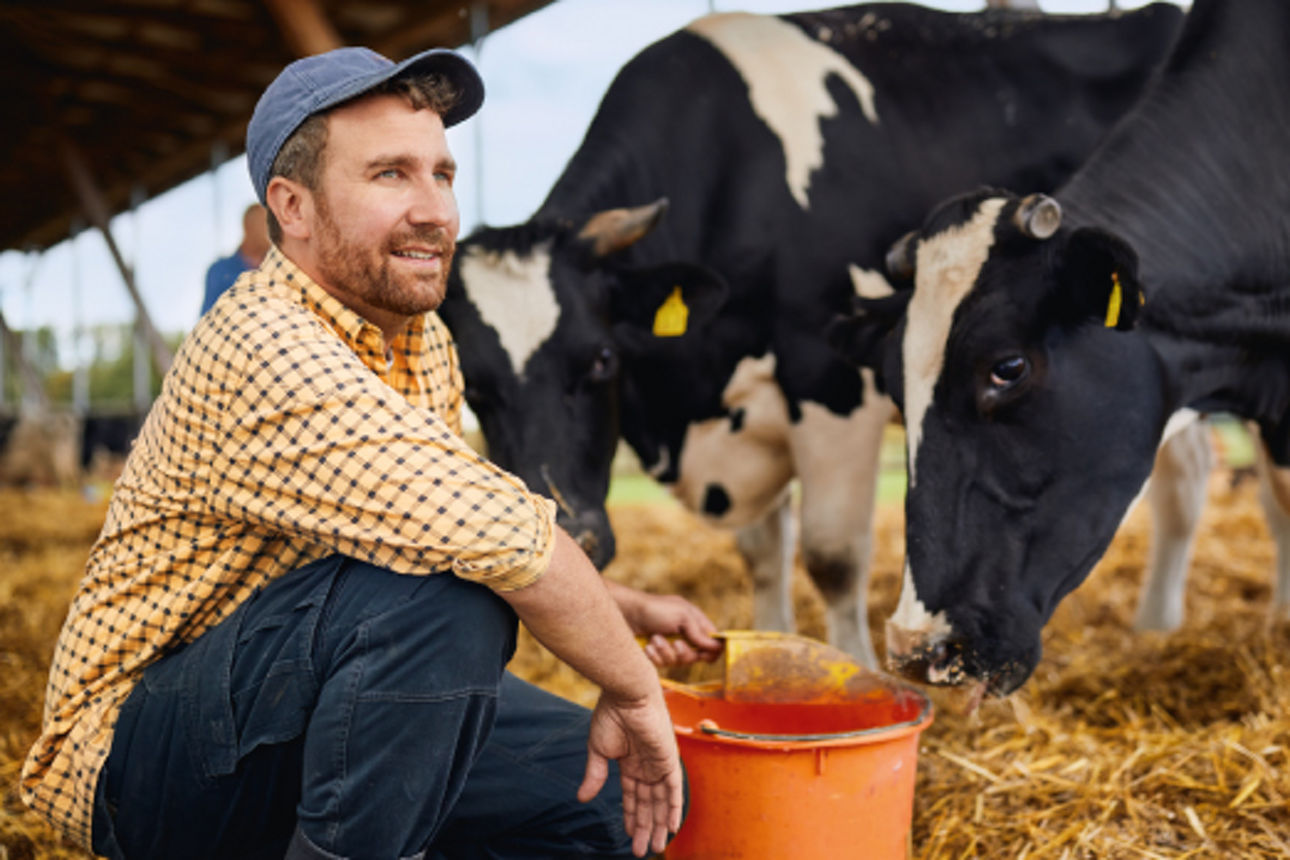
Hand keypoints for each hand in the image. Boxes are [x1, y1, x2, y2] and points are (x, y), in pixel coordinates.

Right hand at [577, 692, 684, 856]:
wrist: (627, 695)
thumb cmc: (611, 715)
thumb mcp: (598, 749)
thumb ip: (595, 774)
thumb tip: (582, 798)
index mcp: (629, 762)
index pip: (632, 795)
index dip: (630, 815)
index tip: (628, 835)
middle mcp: (647, 765)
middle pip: (648, 803)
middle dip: (644, 827)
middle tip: (640, 850)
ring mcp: (659, 763)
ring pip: (661, 801)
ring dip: (657, 824)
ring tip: (653, 846)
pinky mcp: (669, 760)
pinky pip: (675, 789)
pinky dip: (674, 808)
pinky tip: (670, 827)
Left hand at [611, 584, 723, 666]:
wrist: (624, 614)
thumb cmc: (654, 609)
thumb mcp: (682, 615)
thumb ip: (699, 632)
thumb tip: (716, 647)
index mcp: (694, 623)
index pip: (712, 642)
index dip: (711, 651)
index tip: (704, 655)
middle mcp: (684, 636)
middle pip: (696, 657)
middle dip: (684, 653)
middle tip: (675, 643)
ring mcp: (669, 646)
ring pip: (678, 663)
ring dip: (665, 652)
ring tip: (654, 638)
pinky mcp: (656, 655)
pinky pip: (662, 665)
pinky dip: (654, 656)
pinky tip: (646, 646)